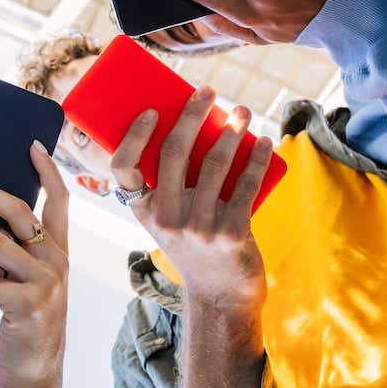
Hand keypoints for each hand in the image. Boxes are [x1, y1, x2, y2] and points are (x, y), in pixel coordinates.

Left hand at [0, 141, 69, 387]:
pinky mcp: (30, 307)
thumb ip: (14, 252)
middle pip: (21, 213)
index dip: (48, 171)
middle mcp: (57, 261)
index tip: (33, 144)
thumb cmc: (21, 322)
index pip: (59, 201)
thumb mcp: (25, 281)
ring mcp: (46, 283)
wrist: (34, 374)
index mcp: (57, 250)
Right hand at [111, 88, 272, 309]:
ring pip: (215, 164)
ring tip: (242, 112)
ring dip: (231, 130)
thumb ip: (173, 185)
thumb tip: (194, 128)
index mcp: (145, 211)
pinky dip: (257, 159)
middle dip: (192, 114)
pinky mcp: (231, 234)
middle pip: (174, 153)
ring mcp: (199, 227)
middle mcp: (167, 218)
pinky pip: (245, 185)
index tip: (153, 110)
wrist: (221, 296)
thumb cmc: (196, 246)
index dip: (134, 136)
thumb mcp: (170, 220)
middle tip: (207, 91)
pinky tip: (264, 142)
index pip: (123, 168)